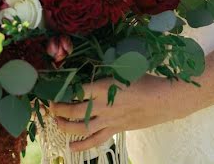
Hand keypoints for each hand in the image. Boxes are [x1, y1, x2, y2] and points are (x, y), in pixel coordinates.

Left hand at [48, 75, 183, 152]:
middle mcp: (102, 105)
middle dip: (58, 109)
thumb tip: (91, 67)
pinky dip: (82, 145)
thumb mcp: (123, 69)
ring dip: (65, 126)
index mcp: (103, 87)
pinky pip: (95, 140)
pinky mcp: (115, 129)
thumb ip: (106, 70)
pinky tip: (71, 147)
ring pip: (81, 127)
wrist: (162, 100)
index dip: (62, 90)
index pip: (76, 90)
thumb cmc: (144, 80)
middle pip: (73, 110)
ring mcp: (108, 120)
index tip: (53, 88)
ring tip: (56, 122)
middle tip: (50, 106)